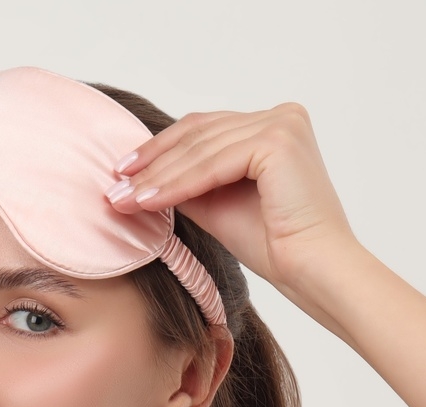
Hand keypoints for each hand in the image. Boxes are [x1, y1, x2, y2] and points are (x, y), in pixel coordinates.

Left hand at [107, 103, 359, 295]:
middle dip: (151, 164)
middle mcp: (280, 117)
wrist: (311, 270)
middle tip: (114, 186)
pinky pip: (213, 163)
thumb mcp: (216, 205)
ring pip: (201, 150)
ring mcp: (282, 124)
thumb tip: (139, 178)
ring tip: (124, 199)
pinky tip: (148, 201)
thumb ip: (186, 183)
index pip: (203, 131)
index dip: (159, 150)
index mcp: (272, 127)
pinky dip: (177, 184)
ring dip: (157, 177)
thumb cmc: (273, 244)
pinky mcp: (279, 140)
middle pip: (197, 135)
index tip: (122, 173)